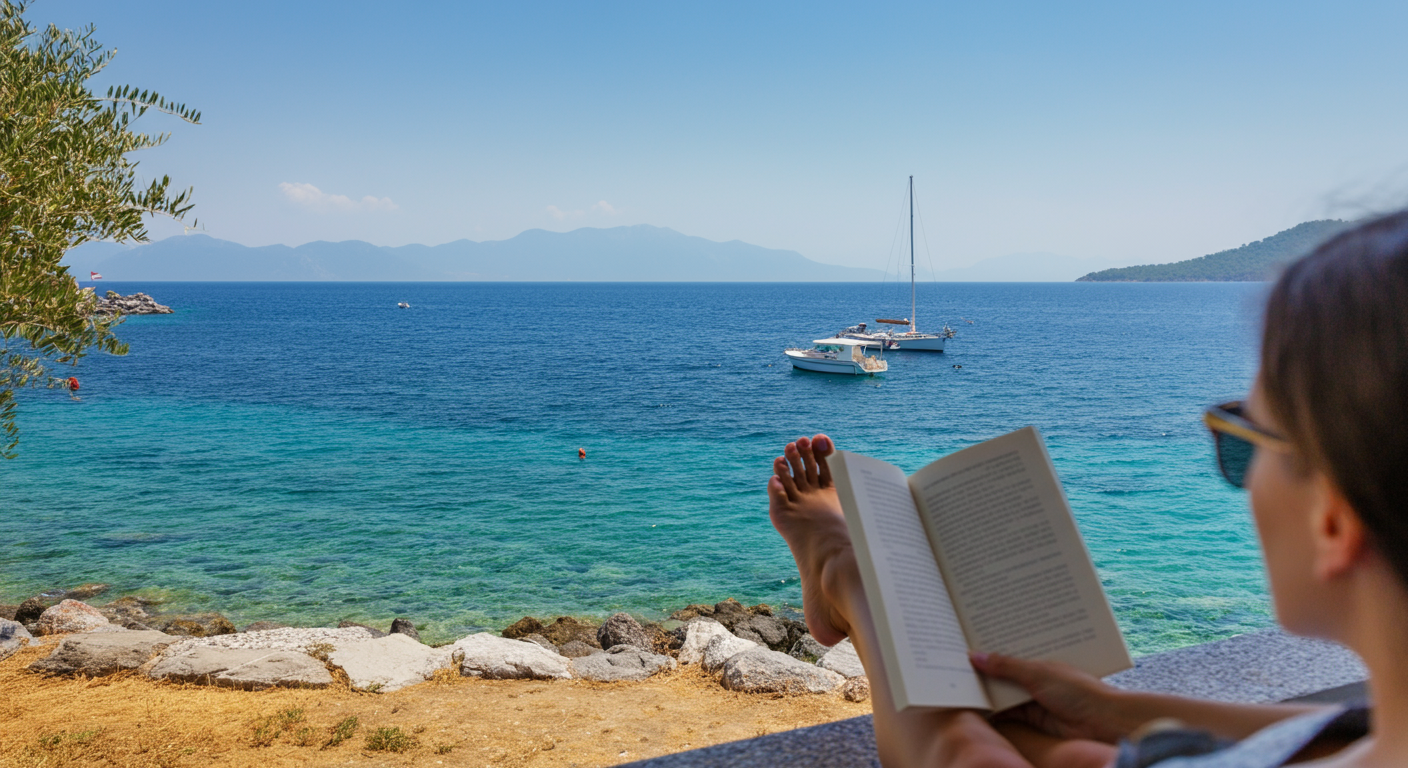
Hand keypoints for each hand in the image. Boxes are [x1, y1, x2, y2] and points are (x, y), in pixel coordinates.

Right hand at [970, 651, 1131, 743]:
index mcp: (1038, 658)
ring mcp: (1032, 697)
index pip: (1007, 650)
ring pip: (1001, 692)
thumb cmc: (1078, 691)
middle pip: (1001, 672)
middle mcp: (1034, 676)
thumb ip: (1005, 666)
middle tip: (953, 663)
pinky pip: (1006, 712)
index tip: (963, 644)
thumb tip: (975, 656)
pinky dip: (992, 710)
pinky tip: (974, 706)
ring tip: (957, 683)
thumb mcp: (1037, 673)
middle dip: (982, 670)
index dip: (987, 648)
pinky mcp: (1031, 718)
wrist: (1102, 722)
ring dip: (984, 691)